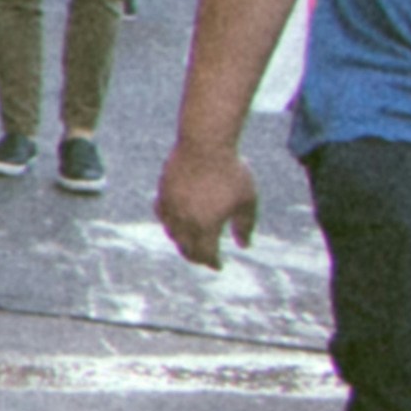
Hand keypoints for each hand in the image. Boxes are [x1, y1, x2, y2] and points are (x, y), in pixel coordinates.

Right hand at [156, 135, 261, 268]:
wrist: (205, 145)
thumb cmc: (231, 172)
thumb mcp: (247, 201)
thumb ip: (245, 226)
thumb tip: (244, 245)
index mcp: (207, 226)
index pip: (206, 255)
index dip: (213, 263)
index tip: (218, 265)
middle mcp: (185, 221)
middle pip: (186, 248)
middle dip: (196, 257)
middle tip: (204, 259)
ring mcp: (171, 207)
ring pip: (172, 233)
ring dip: (182, 242)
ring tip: (189, 243)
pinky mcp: (163, 193)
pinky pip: (163, 215)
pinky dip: (170, 223)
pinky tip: (176, 222)